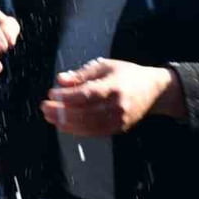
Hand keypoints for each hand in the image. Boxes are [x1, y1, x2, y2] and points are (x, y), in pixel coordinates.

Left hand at [39, 59, 179, 135]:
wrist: (154, 91)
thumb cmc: (126, 75)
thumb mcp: (105, 66)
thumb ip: (82, 75)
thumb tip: (60, 80)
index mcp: (114, 86)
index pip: (87, 94)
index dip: (67, 96)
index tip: (51, 93)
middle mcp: (118, 106)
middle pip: (86, 113)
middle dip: (62, 112)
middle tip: (45, 108)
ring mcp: (119, 120)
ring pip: (88, 126)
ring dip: (66, 123)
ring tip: (50, 117)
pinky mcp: (119, 129)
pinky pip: (94, 132)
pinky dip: (77, 130)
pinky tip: (64, 125)